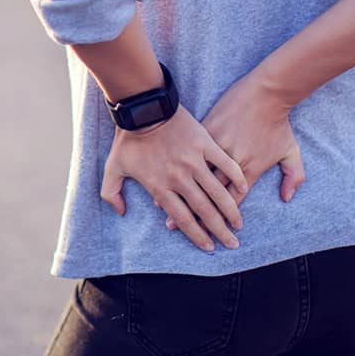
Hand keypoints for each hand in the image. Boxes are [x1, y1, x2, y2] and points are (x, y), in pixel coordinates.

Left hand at [100, 103, 248, 251]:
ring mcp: (193, 161)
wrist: (143, 108)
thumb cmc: (127, 139)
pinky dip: (235, 176)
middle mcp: (179, 178)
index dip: (196, 236)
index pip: (182, 219)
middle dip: (219, 231)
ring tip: (239, 223)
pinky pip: (224, 164)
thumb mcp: (112, 168)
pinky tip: (243, 188)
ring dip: (230, 210)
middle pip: (204, 211)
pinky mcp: (204, 144)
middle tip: (232, 243)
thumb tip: (121, 213)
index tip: (208, 247)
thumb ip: (111, 193)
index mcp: (160, 187)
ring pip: (217, 192)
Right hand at [161, 71, 304, 230]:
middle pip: (211, 195)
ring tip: (168, 218)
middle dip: (197, 218)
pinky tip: (165, 186)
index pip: (233, 200)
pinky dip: (175, 173)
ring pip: (196, 179)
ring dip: (181, 200)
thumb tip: (287, 198)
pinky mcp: (206, 132)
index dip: (219, 219)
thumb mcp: (292, 151)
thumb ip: (294, 177)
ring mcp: (216, 147)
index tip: (208, 234)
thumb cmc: (278, 122)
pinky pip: (189, 157)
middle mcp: (231, 161)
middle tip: (182, 232)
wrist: (265, 92)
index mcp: (249, 169)